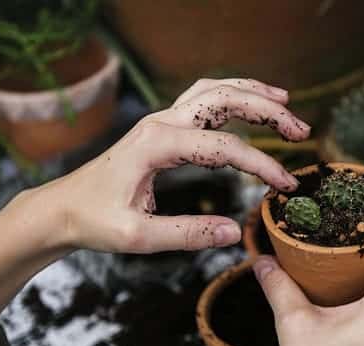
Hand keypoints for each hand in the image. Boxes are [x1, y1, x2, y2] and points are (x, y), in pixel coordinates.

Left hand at [40, 77, 310, 253]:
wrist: (61, 208)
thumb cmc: (94, 221)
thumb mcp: (138, 237)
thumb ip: (188, 234)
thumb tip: (234, 232)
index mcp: (156, 145)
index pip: (224, 148)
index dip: (261, 165)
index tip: (286, 186)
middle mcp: (160, 123)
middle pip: (224, 100)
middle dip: (268, 110)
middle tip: (301, 130)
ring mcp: (160, 120)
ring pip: (214, 91)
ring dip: (252, 93)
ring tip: (286, 103)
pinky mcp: (161, 128)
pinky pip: (202, 100)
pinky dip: (231, 96)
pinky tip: (249, 103)